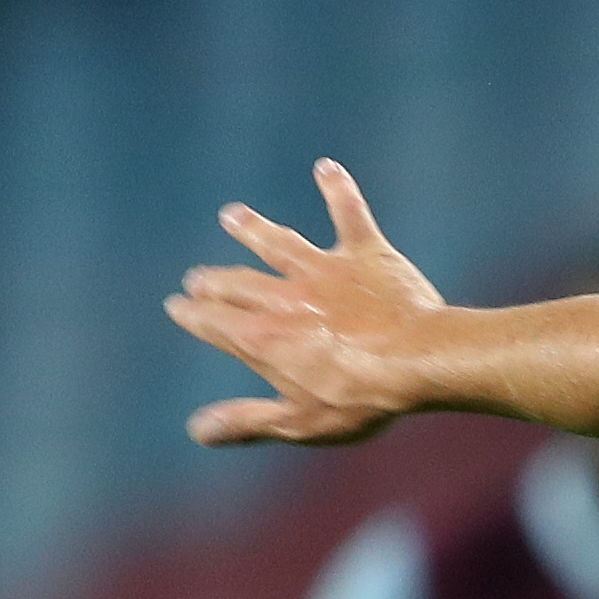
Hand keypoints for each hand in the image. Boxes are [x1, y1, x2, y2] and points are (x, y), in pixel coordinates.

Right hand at [172, 162, 444, 447]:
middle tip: (198, 277)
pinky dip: (338, 189)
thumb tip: (198, 431)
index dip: (193, 315)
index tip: (179, 307)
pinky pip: (349, 215)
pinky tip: (328, 167)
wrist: (419, 362)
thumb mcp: (301, 422)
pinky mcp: (366, 255)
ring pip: (279, 244)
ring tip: (233, 216)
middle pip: (237, 282)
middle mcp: (283, 297)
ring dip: (254, 229)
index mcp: (261, 337)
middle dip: (214, 280)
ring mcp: (324, 271)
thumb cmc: (362, 400)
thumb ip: (249, 423)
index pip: (213, 322)